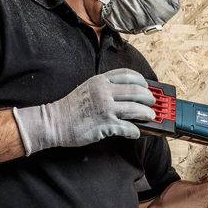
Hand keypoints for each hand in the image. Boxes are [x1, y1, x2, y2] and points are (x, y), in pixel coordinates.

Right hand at [12, 68, 154, 154]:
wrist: (55, 122)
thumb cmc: (71, 107)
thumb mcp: (88, 87)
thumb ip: (105, 87)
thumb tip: (126, 94)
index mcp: (100, 80)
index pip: (127, 75)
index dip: (141, 80)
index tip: (146, 85)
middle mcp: (104, 91)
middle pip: (136, 91)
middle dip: (148, 97)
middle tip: (152, 103)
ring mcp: (106, 108)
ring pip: (135, 109)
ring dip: (146, 114)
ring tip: (150, 117)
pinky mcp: (105, 124)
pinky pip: (127, 127)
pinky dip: (135, 130)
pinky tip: (136, 132)